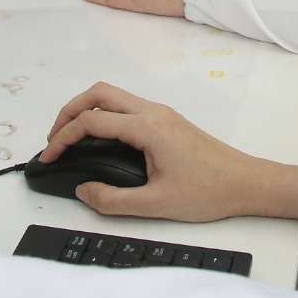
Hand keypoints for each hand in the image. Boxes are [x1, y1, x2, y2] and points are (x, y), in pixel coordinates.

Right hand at [41, 83, 297, 221]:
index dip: (63, 138)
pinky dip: (103, 115)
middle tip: (53, 139)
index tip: (49, 157)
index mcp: (148, 127)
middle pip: (98, 93)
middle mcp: (153, 112)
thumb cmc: (210, 191)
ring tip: (70, 138)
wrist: (247, 183)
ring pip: (112, 96)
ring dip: (85, 110)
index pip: (91, 121)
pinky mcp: (166, 121)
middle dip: (68, 112)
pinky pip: (125, 106)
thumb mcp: (156, 204)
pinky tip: (98, 140)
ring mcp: (161, 113)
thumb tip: (83, 190)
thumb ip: (113, 200)